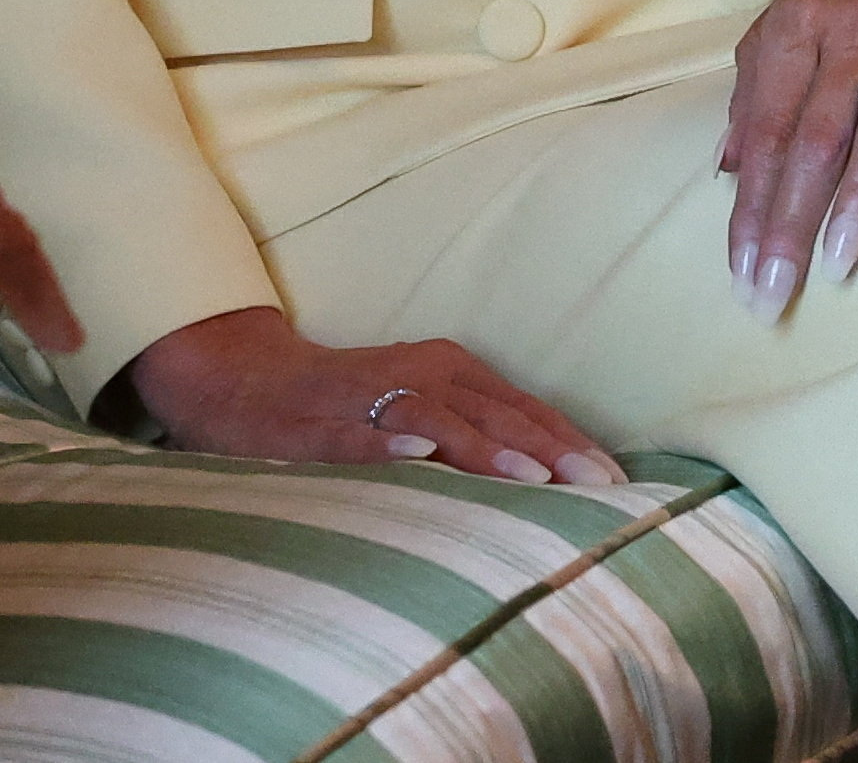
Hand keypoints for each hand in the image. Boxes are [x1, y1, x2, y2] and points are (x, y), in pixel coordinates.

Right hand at [123, 306, 622, 484]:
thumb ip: (478, 440)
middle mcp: (414, 374)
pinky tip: (416, 454)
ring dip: (484, 446)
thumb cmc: (345, 404)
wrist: (238, 382)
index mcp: (446, 370)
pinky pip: (358, 433)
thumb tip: (558, 488)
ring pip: (437, 418)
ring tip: (530, 476)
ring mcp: (365, 396)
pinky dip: (388, 441)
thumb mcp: (421, 410)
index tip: (619, 482)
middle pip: (493, 410)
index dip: (571, 442)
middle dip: (548, 448)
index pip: (523, 408)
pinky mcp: (318, 423)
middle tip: (599, 486)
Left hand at [722, 0, 857, 320]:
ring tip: (835, 264)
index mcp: (794, 30)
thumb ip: (754, 96)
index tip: (740, 267)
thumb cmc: (848, 5)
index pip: (765, 131)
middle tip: (775, 289)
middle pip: (810, 140)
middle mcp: (848, 34)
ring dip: (856, 200)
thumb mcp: (785, 33)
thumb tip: (726, 172)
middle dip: (789, 221)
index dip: (749, 204)